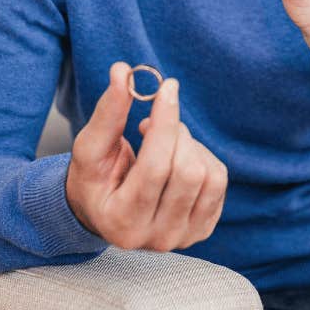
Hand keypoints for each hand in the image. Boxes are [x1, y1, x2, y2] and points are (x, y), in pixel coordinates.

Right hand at [65, 61, 227, 251]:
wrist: (105, 210)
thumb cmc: (95, 177)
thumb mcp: (91, 147)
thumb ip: (108, 112)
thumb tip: (122, 71)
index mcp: (121, 221)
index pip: (155, 167)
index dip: (165, 122)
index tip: (168, 87)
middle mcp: (155, 238)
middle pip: (186, 171)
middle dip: (175, 133)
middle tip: (153, 123)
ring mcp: (183, 237)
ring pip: (208, 175)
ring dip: (188, 145)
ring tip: (164, 143)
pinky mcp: (203, 228)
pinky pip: (219, 180)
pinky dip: (202, 158)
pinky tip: (178, 158)